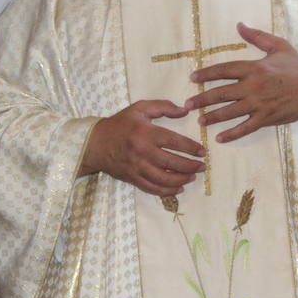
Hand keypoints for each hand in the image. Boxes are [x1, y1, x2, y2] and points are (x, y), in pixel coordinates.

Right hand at [79, 99, 203, 195]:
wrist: (95, 143)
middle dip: (191, 167)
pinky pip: (153, 188)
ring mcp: (137, 167)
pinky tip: (178, 188)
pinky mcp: (132, 178)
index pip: (175, 142)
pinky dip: (167, 191)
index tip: (202, 152)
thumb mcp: (139, 108)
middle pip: (173, 163)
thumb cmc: (120, 124)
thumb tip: (184, 110)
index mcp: (146, 132)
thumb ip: (163, 107)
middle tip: (202, 167)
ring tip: (192, 177)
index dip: (191, 148)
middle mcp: (143, 151)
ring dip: (182, 180)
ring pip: (164, 179)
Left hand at [185, 22, 297, 143]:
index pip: (224, 70)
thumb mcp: (279, 46)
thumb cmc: (297, 67)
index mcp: (255, 68)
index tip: (192, 78)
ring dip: (213, 117)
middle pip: (222, 93)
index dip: (206, 74)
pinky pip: (246, 128)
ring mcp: (259, 104)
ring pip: (230, 112)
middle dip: (202, 99)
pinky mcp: (266, 118)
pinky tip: (220, 138)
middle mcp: (254, 87)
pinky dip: (233, 134)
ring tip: (200, 121)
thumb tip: (239, 25)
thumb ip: (257, 36)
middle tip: (188, 104)